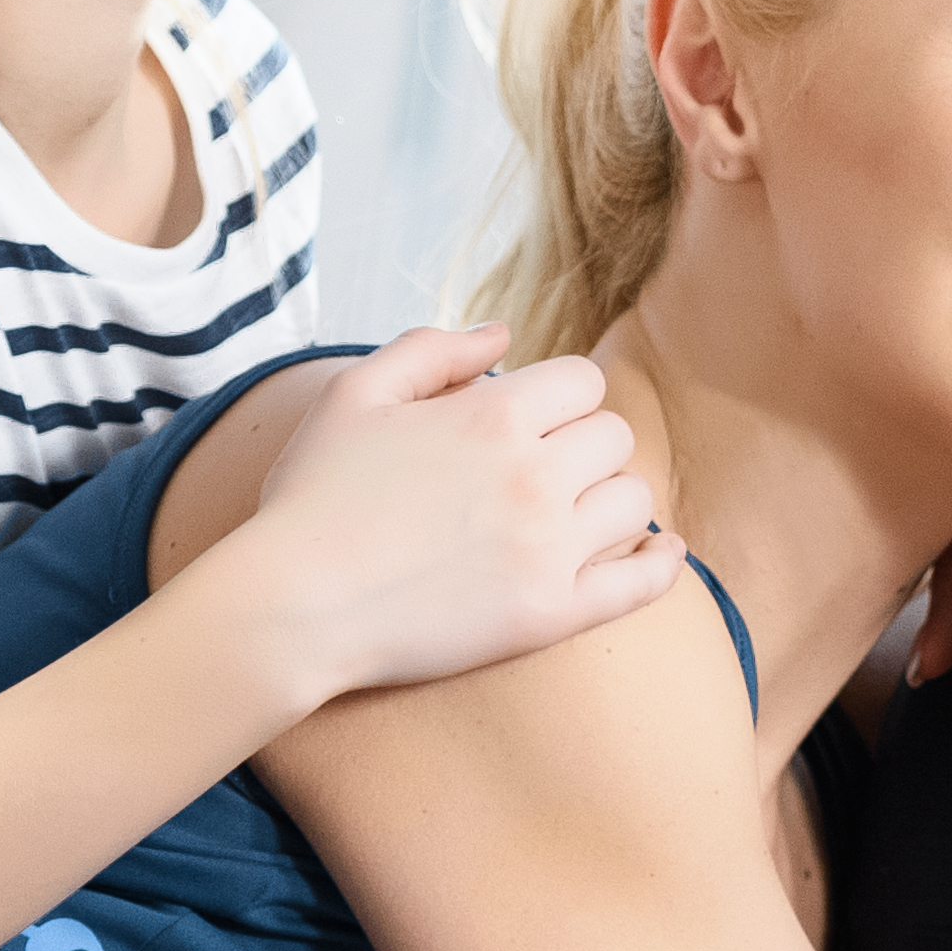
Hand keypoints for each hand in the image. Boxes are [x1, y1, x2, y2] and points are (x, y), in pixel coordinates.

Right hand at [217, 326, 679, 697]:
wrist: (290, 609)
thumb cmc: (311, 498)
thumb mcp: (353, 394)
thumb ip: (433, 350)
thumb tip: (505, 334)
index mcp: (491, 416)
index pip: (582, 383)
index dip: (559, 398)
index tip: (531, 423)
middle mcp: (533, 477)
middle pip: (612, 439)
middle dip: (581, 446)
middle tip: (541, 472)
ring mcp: (547, 549)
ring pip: (633, 502)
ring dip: (609, 500)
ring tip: (573, 514)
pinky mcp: (549, 616)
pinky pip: (640, 583)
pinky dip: (660, 563)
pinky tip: (661, 552)